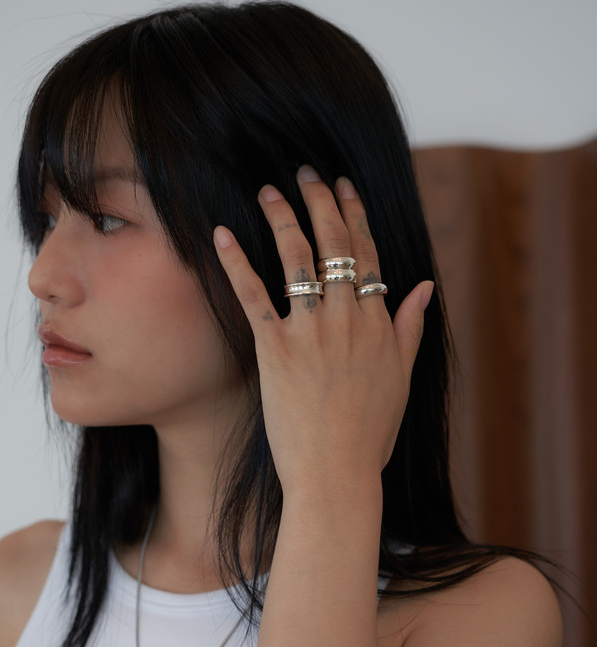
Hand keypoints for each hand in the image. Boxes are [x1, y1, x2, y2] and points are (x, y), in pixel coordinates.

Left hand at [213, 167, 432, 495]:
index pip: (367, 255)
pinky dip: (236, 263)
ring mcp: (311, 332)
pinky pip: (253, 296)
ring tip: (268, 190)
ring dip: (282, 218)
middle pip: (334, 245)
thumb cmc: (370, 434)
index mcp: (377, 323)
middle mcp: (347, 318)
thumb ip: (410, 328)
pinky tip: (221, 234)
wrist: (337, 473)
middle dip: (320, 202)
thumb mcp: (402, 378)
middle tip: (305, 173)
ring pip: (297, 259)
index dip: (355, 216)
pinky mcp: (275, 350)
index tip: (345, 187)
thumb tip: (424, 287)